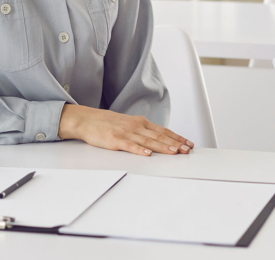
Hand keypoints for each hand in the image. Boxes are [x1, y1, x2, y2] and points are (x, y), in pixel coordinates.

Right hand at [58, 105, 192, 155]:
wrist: (87, 120)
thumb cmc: (107, 123)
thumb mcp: (128, 124)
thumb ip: (142, 131)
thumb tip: (158, 139)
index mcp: (140, 123)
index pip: (162, 131)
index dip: (176, 137)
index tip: (188, 143)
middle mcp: (135, 126)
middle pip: (159, 136)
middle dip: (175, 143)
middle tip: (187, 149)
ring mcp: (126, 133)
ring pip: (148, 141)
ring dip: (162, 147)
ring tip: (175, 152)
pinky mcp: (115, 140)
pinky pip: (130, 146)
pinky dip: (139, 150)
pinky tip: (148, 154)